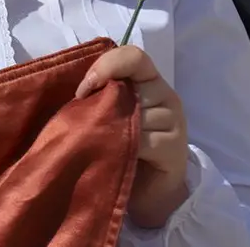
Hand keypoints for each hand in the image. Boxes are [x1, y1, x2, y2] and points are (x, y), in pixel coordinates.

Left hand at [76, 45, 189, 228]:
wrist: (145, 193)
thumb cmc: (118, 147)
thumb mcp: (107, 115)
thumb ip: (99, 96)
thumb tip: (74, 89)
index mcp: (148, 80)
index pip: (133, 56)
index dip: (106, 66)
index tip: (82, 90)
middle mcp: (165, 96)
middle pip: (131, 88)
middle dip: (103, 107)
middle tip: (87, 127)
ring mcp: (174, 121)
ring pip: (136, 116)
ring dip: (112, 132)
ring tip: (102, 147)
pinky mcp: (175, 148)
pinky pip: (144, 141)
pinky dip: (125, 148)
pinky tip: (117, 158)